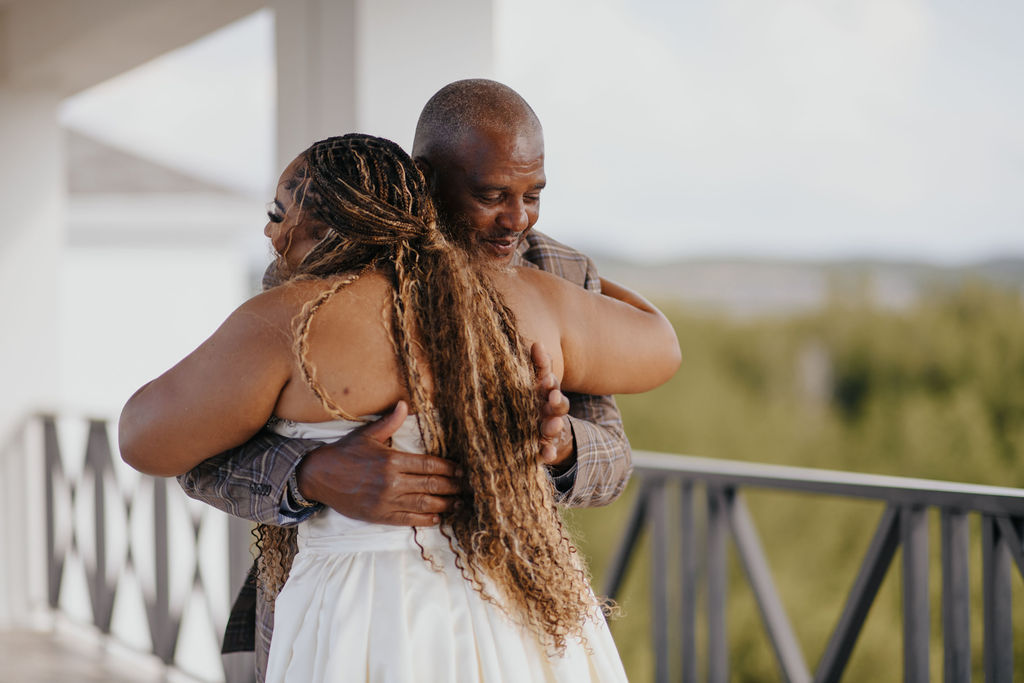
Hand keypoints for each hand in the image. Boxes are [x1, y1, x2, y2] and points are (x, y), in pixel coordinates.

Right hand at [295, 401, 460, 525]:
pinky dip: (425, 519)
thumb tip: (405, 404)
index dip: (448, 469)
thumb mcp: (366, 435)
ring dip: (444, 505)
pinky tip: (437, 518)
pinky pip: (408, 519)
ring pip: (423, 504)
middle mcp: (391, 482)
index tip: (460, 470)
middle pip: (431, 485)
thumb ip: (390, 422)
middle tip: (466, 488)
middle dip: (452, 487)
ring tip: (457, 504)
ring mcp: (386, 501)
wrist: (318, 477)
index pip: (429, 465)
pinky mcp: (380, 516)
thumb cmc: (344, 453)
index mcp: (391, 460)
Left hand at [531, 342, 574, 468]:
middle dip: (556, 401)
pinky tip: (546, 454)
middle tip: (553, 397)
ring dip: (554, 425)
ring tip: (553, 425)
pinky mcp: (549, 446)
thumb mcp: (538, 384)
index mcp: (547, 392)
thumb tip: (537, 343)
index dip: (548, 377)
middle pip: (558, 404)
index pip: (549, 381)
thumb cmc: (537, 401)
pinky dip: (549, 452)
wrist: (551, 432)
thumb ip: (539, 365)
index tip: (546, 377)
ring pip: (555, 426)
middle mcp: (552, 410)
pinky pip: (549, 450)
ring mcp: (552, 429)